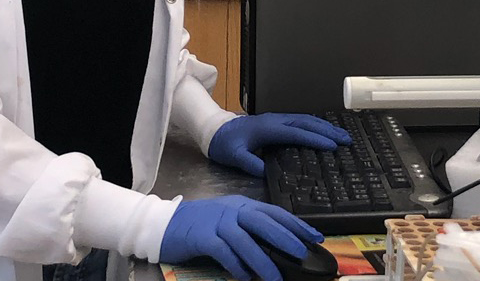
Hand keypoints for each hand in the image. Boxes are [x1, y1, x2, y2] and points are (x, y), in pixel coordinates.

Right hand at [158, 195, 322, 280]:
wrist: (165, 223)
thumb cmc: (200, 225)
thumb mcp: (228, 220)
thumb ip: (250, 229)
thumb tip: (277, 246)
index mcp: (242, 206)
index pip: (274, 213)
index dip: (296, 224)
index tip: (315, 237)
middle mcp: (232, 211)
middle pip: (264, 222)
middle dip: (286, 238)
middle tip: (302, 253)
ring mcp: (217, 222)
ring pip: (245, 240)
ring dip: (262, 260)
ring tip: (275, 277)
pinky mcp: (202, 237)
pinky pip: (223, 251)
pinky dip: (236, 265)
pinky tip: (244, 276)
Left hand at [208, 113, 351, 176]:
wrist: (214, 129)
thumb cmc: (224, 144)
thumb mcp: (233, 156)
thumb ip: (249, 163)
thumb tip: (265, 172)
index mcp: (268, 129)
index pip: (296, 133)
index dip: (314, 140)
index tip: (332, 146)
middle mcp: (276, 121)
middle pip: (306, 123)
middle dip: (328, 131)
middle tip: (347, 140)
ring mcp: (276, 119)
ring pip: (305, 120)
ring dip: (324, 127)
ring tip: (341, 135)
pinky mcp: (276, 121)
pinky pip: (300, 121)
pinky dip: (315, 125)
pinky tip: (323, 130)